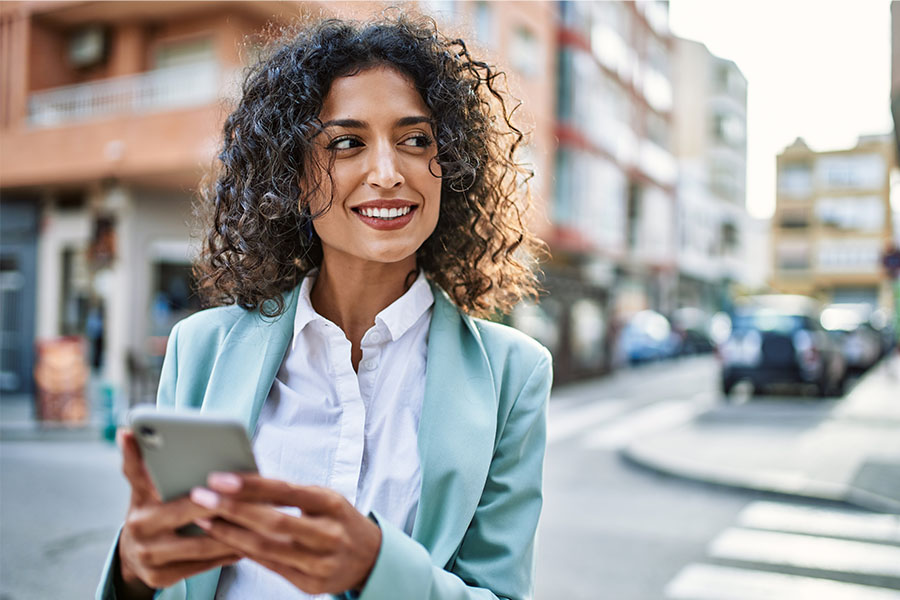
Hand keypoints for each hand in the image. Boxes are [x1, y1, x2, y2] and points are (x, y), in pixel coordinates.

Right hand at [115, 429, 242, 597]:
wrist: (133, 556)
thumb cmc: (151, 510)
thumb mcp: (144, 486)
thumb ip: (142, 462)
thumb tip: (126, 431)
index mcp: (139, 500)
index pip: (150, 477)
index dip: (171, 465)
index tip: (205, 461)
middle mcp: (140, 528)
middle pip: (191, 511)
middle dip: (224, 502)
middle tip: (255, 493)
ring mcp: (150, 557)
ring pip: (203, 544)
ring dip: (235, 532)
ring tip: (262, 519)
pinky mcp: (161, 578)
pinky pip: (204, 565)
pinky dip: (228, 554)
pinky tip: (249, 544)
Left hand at [190, 473, 381, 595]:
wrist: (370, 557)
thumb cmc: (338, 519)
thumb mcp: (324, 498)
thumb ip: (289, 494)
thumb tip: (242, 482)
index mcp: (332, 504)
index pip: (287, 492)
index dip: (252, 485)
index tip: (220, 478)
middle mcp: (329, 534)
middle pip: (273, 522)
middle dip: (232, 509)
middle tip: (201, 497)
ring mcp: (320, 562)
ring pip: (267, 548)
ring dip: (230, 534)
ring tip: (204, 519)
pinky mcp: (311, 584)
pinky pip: (270, 566)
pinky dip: (244, 552)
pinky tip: (224, 540)